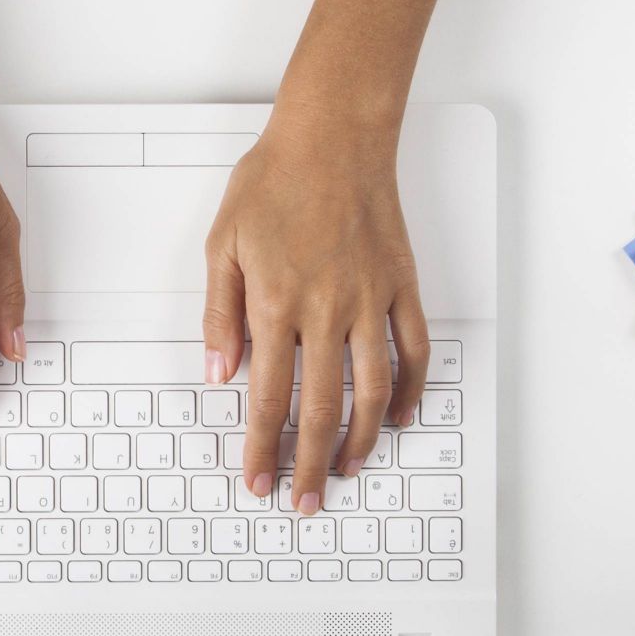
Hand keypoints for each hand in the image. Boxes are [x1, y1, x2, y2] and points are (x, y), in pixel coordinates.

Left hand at [202, 110, 425, 514]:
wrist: (333, 135)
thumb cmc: (274, 181)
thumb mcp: (223, 244)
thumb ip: (221, 314)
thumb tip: (220, 372)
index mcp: (277, 304)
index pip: (267, 397)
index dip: (262, 447)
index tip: (258, 480)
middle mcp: (328, 311)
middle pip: (322, 409)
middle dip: (312, 464)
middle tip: (306, 500)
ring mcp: (371, 301)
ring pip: (373, 390)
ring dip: (362, 439)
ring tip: (349, 469)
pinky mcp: (402, 287)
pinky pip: (414, 351)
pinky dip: (411, 390)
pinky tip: (397, 418)